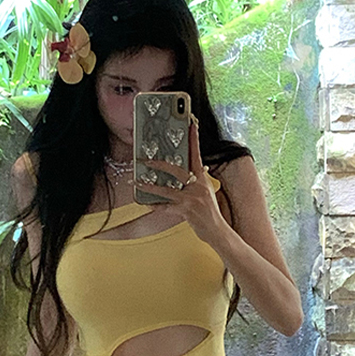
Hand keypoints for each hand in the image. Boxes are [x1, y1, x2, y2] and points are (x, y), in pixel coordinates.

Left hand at [135, 120, 228, 245]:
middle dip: (159, 164)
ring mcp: (192, 199)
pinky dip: (155, 205)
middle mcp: (197, 186)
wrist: (218, 231)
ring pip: (166, 189)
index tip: (191, 124)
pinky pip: (166, 207)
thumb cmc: (210, 212)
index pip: (197, 154)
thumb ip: (200, 180)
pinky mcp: (186, 211)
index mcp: (202, 179)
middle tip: (145, 160)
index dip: (194, 139)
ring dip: (149, 186)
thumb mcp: (208, 192)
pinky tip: (146, 203)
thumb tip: (200, 168)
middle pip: (176, 170)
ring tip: (136, 182)